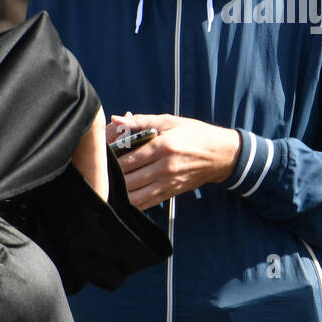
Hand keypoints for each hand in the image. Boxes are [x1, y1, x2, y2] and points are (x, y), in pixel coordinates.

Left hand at [107, 113, 240, 209]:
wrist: (221, 155)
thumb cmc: (194, 133)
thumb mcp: (170, 121)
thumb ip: (141, 121)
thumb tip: (116, 118)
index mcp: (163, 146)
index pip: (128, 159)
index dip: (111, 160)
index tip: (101, 157)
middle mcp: (165, 167)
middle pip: (129, 179)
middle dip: (111, 177)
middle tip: (100, 172)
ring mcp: (168, 183)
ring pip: (135, 195)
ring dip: (119, 193)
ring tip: (108, 185)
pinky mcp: (171, 193)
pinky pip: (147, 203)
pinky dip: (132, 202)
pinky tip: (122, 197)